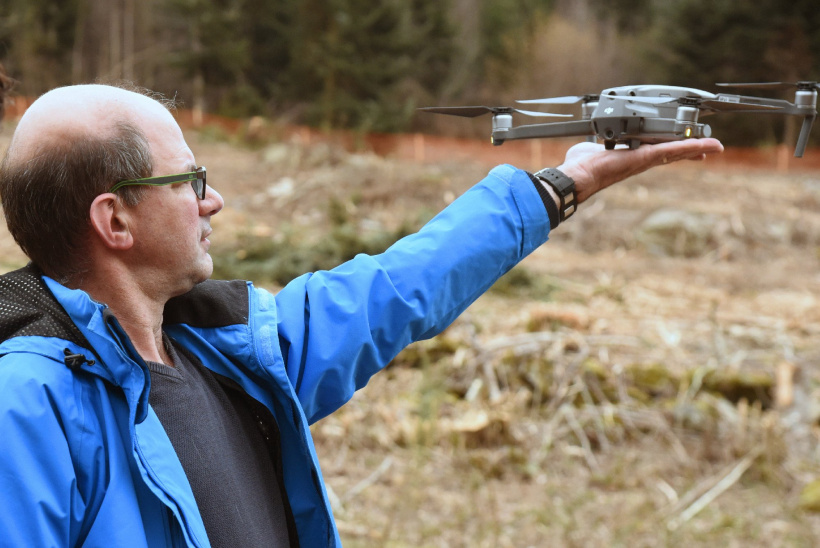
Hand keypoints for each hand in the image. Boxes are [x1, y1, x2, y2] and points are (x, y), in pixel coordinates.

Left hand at [557, 138, 723, 203]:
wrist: (578, 175)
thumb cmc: (582, 165)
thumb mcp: (595, 148)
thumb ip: (598, 144)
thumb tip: (591, 144)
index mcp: (633, 154)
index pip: (659, 150)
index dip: (674, 148)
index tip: (689, 146)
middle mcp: (642, 159)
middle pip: (673, 152)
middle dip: (693, 150)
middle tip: (711, 148)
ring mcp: (645, 160)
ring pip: (676, 151)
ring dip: (697, 148)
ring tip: (715, 146)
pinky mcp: (645, 157)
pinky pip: (671, 150)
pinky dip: (689, 147)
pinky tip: (704, 146)